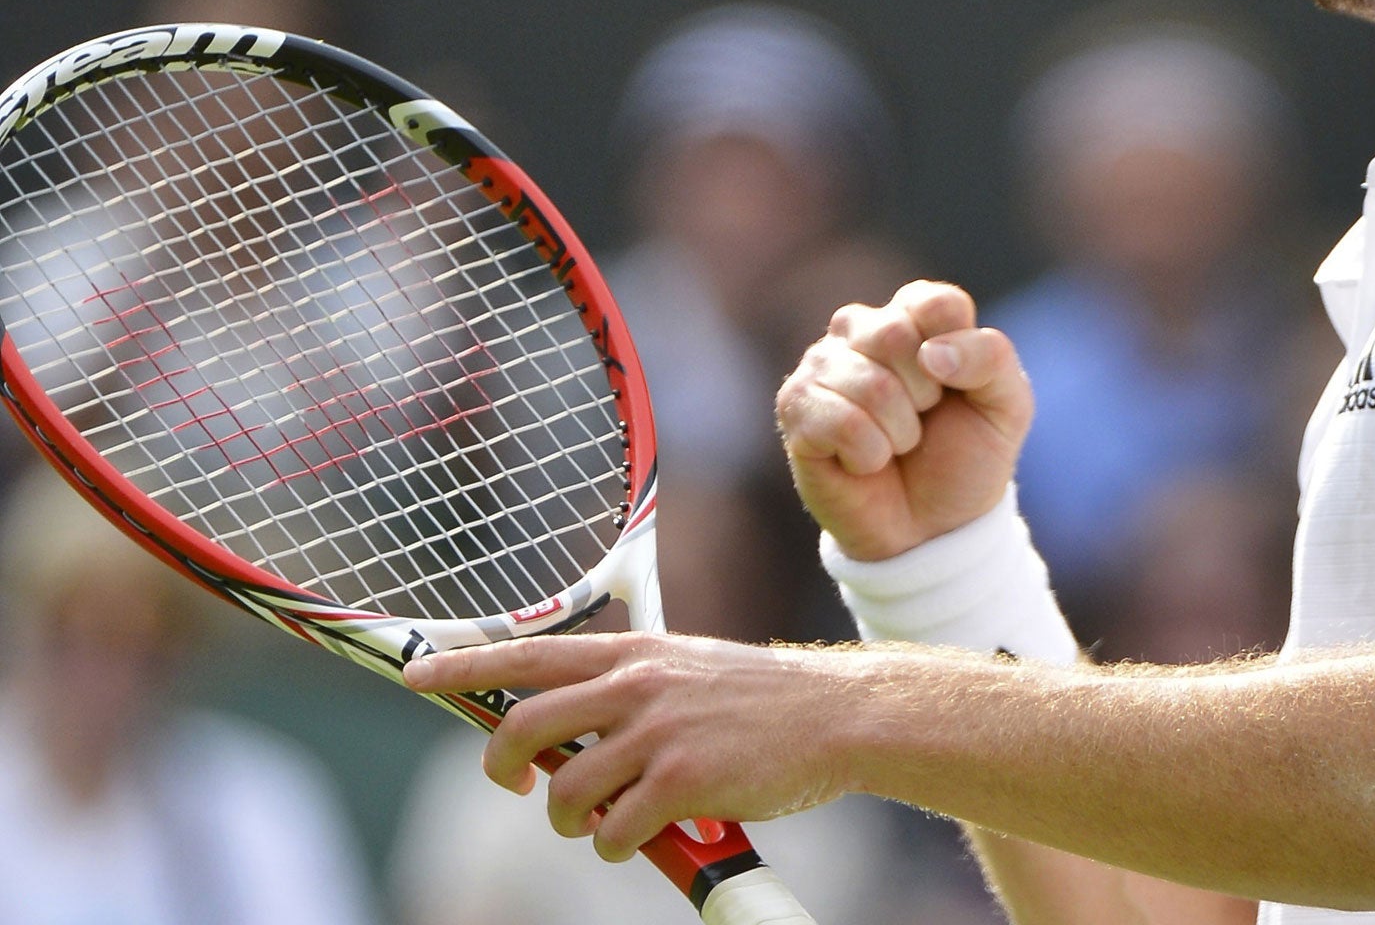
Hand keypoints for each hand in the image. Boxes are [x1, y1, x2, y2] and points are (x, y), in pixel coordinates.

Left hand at [402, 633, 851, 859]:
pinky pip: (614, 833)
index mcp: (634, 650)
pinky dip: (619, 846)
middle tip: (522, 785)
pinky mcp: (684, 781)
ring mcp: (659, 732)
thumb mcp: (686, 669)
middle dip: (504, 768)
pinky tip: (647, 834)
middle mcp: (637, 683)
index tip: (416, 674)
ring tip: (606, 820)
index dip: (465, 665)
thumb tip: (561, 730)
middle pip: (525, 726)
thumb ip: (627, 688)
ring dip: (574, 821)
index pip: (529, 653)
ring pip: (565, 794)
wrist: (836, 715)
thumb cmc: (760, 700)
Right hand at [776, 279, 1031, 560]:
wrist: (931, 529)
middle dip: (926, 397)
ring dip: (899, 433)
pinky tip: (866, 461)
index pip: (936, 304)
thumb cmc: (966, 457)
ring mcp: (822, 365)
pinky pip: (839, 420)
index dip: (958, 355)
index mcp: (914, 315)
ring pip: (870, 384)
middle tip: (923, 421)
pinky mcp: (796, 406)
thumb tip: (932, 352)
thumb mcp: (1007, 407)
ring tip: (897, 445)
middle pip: (896, 336)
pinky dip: (868, 453)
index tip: (955, 389)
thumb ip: (992, 359)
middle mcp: (862, 328)